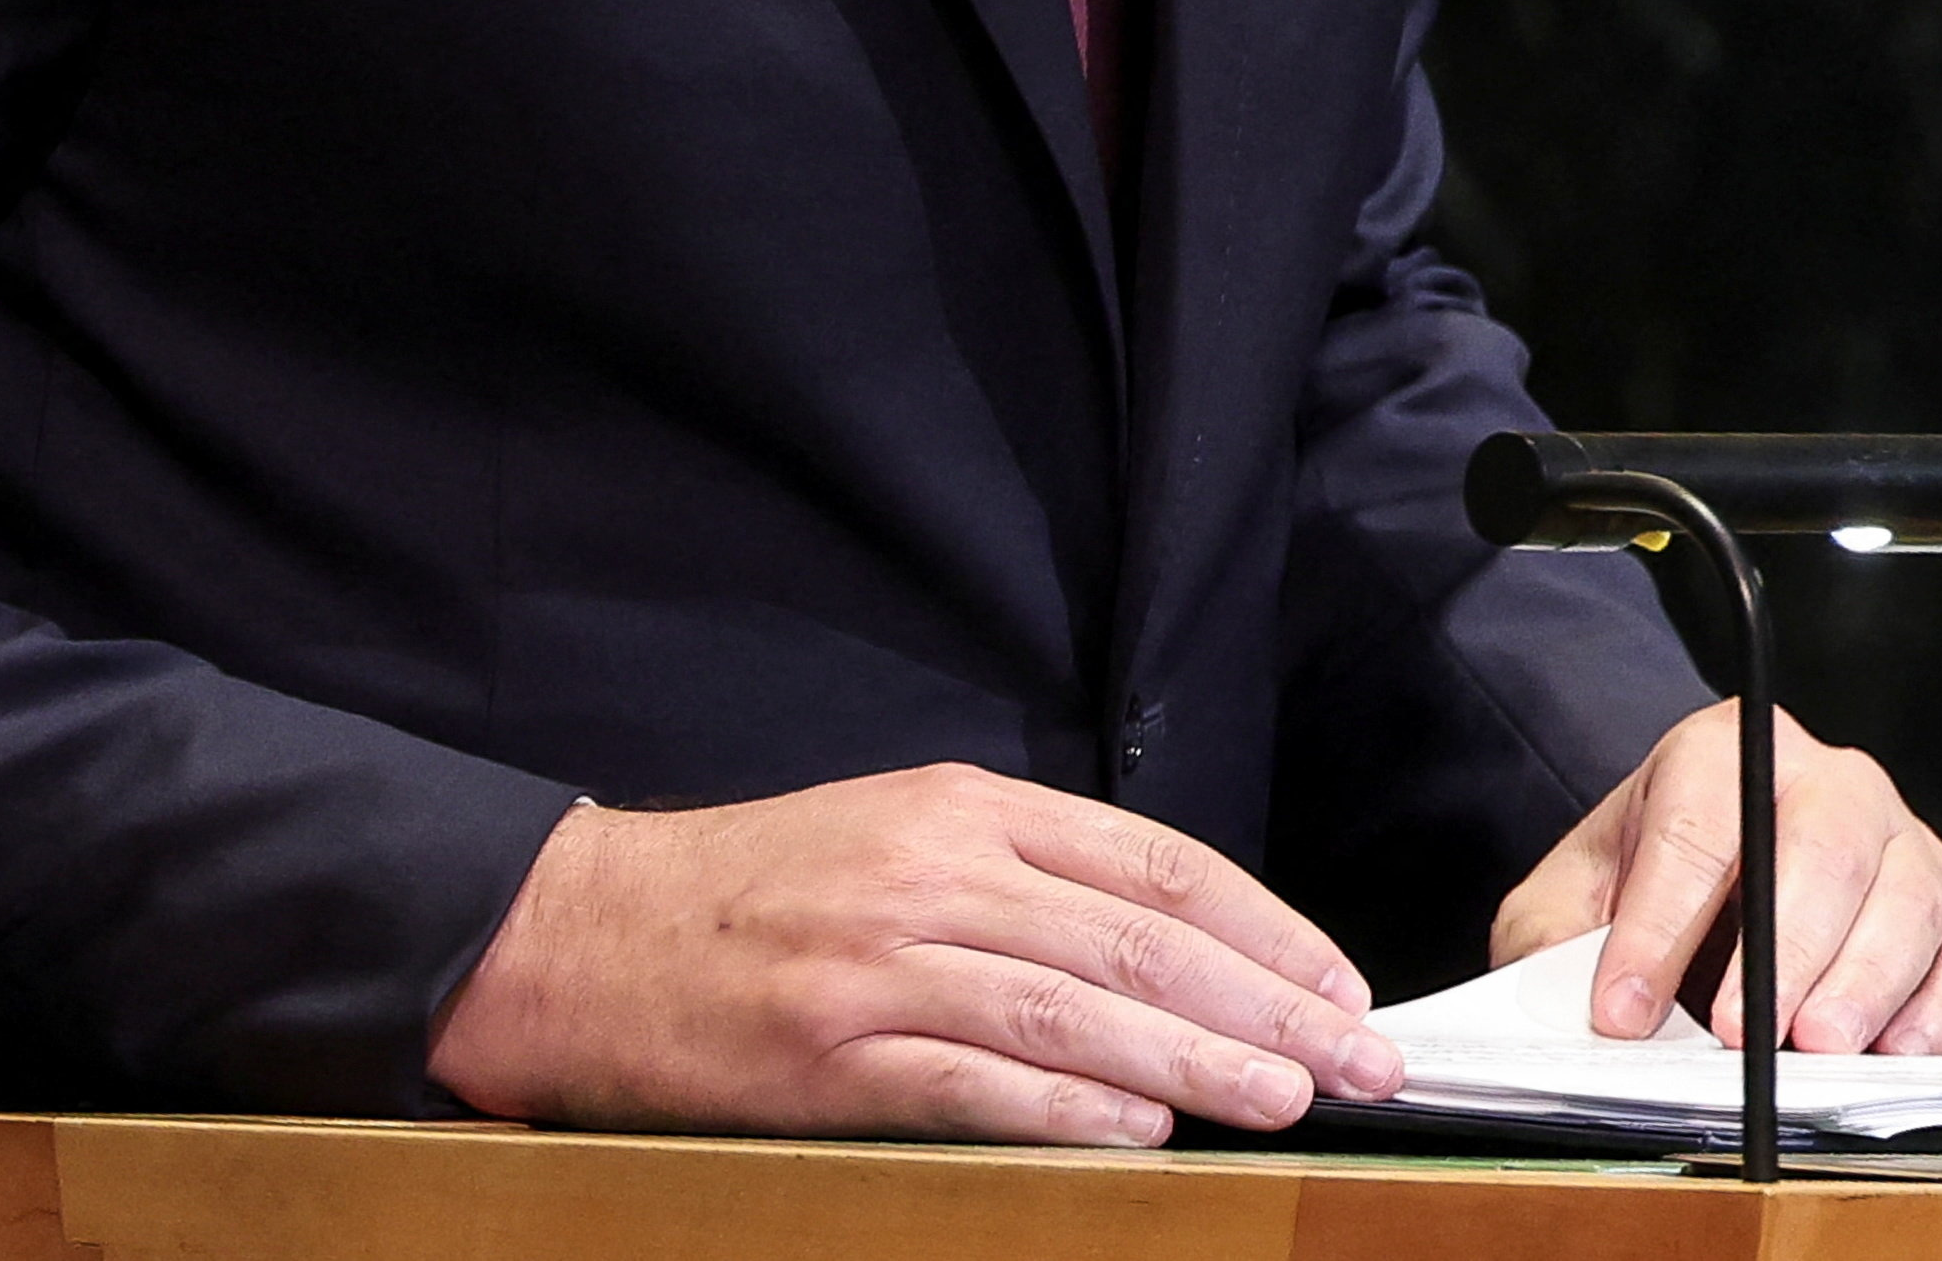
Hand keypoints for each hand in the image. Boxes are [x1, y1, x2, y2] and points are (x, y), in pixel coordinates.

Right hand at [428, 765, 1404, 1145]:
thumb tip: (1172, 940)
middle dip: (1269, 1003)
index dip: (1265, 926)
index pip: (1158, 864)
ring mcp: (883, 966)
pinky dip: (1067, 1108)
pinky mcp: (829, 1056)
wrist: (582, 936)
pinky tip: (1143, 1131)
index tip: (1342, 982)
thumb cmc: (755, 892)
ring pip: (1078, 1009)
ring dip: (1197, 1061)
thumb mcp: (900, 834)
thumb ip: (1028, 874)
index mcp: (968, 809)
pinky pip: (973, 1083)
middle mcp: (939, 875)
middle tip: (1359, 1058)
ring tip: (1285, 1099)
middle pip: (1141, 938)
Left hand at [1493, 705, 1941, 1053]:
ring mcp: (1903, 843)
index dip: (1663, 918)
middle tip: (1742, 1032)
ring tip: (1816, 1050)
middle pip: (1828, 844)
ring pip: (1909, 897)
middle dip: (1787, 946)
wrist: (1705, 888)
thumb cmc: (1638, 892)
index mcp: (1722, 753)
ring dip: (1865, 981)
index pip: (1702, 820)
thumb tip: (1583, 1014)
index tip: (1625, 1008)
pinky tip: (1895, 1053)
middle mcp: (1829, 781)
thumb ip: (1555, 945)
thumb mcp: (1566, 902)